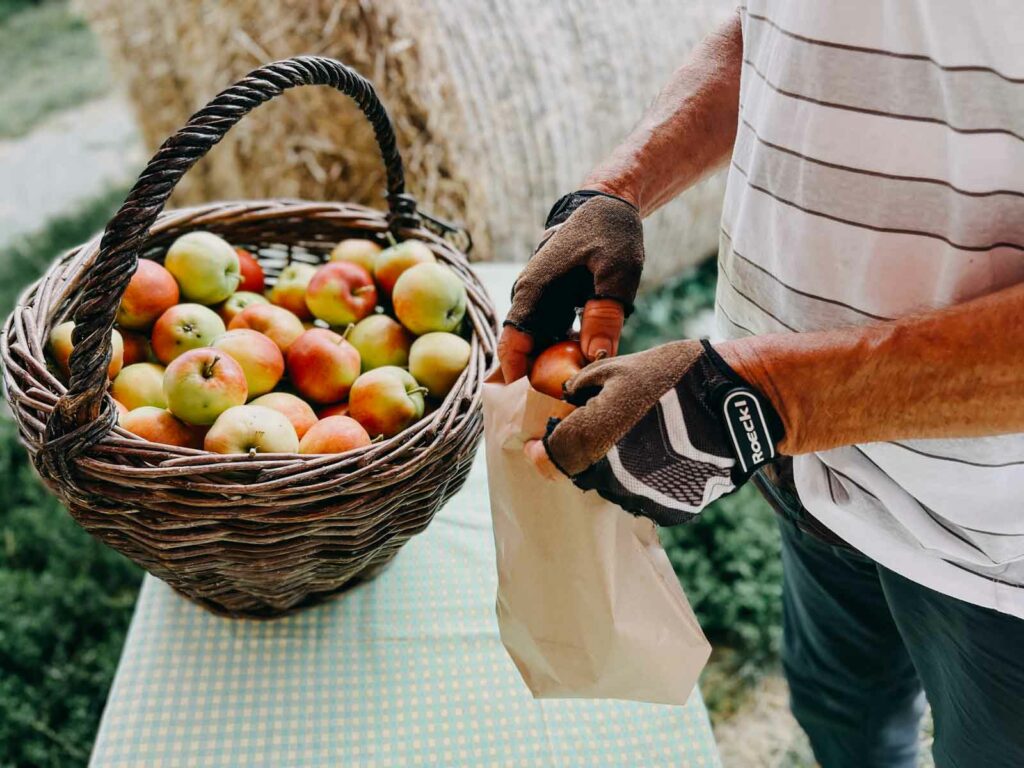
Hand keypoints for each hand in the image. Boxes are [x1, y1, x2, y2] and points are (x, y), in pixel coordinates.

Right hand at [497, 189, 643, 382]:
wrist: (610, 205)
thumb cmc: (611, 232)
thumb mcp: (616, 272)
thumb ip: (605, 314)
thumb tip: (596, 357)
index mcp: (534, 289)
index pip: (512, 341)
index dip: (516, 373)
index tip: (533, 400)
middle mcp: (531, 298)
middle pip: (524, 351)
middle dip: (539, 379)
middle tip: (565, 405)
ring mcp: (543, 303)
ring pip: (540, 347)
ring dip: (555, 369)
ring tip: (578, 393)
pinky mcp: (557, 306)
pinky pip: (555, 338)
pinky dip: (566, 356)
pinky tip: (587, 370)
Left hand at [532, 339, 784, 525]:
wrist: (737, 405)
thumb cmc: (675, 378)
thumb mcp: (619, 368)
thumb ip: (582, 387)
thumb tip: (566, 397)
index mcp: (589, 440)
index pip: (548, 460)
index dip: (542, 451)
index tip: (542, 443)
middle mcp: (609, 477)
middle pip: (580, 472)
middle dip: (584, 452)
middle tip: (604, 427)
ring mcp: (640, 496)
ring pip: (612, 485)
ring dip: (615, 464)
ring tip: (644, 435)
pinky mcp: (668, 508)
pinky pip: (644, 494)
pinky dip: (646, 476)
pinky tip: (665, 451)